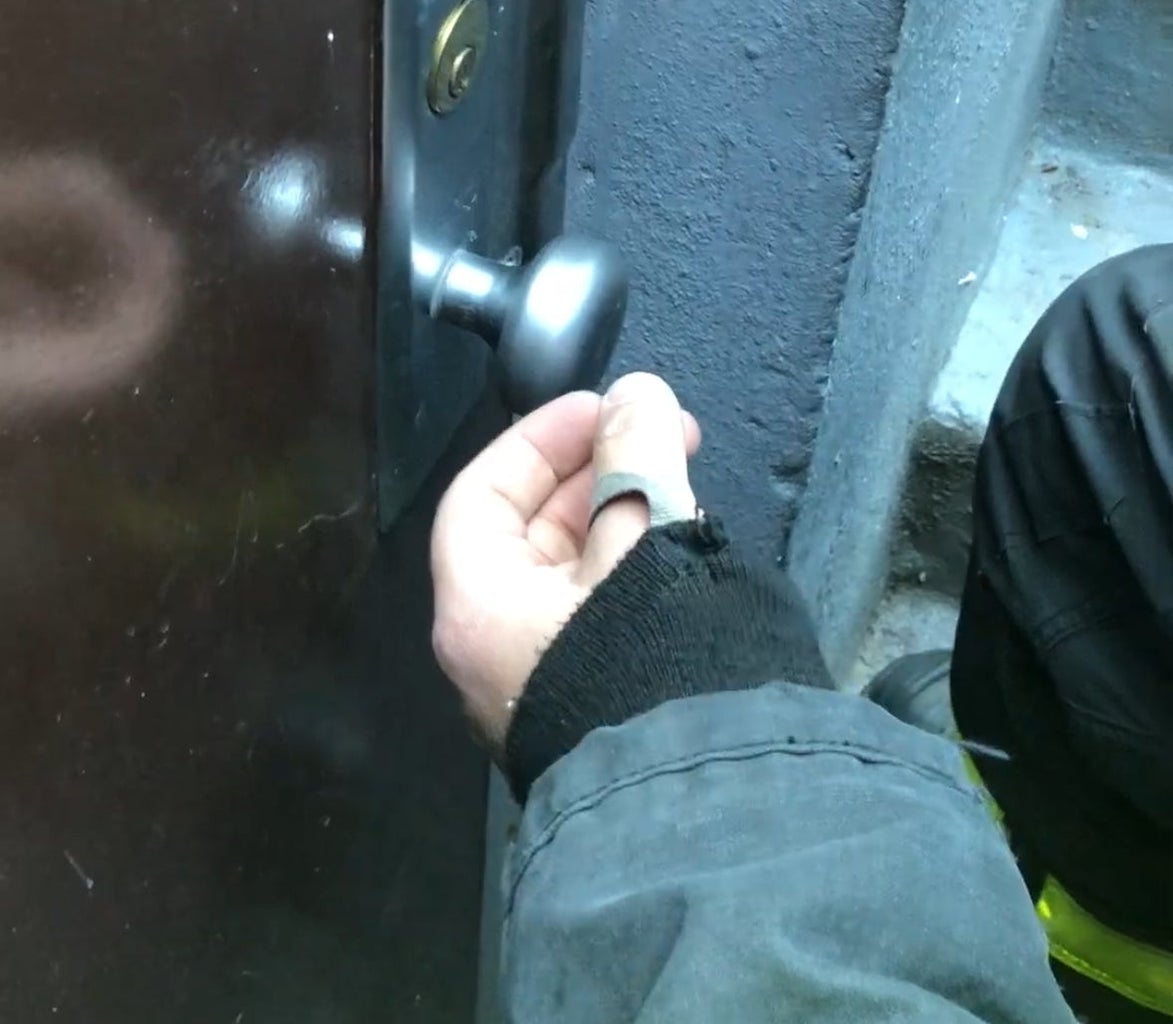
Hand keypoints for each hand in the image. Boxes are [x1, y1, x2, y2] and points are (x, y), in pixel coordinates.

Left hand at [431, 373, 700, 748]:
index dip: (540, 438)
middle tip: (663, 433)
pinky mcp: (590, 709)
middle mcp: (492, 652)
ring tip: (684, 480)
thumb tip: (636, 397)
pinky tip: (685, 544)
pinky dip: (632, 568)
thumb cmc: (652, 654)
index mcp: (478, 606)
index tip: (603, 405)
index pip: (484, 493)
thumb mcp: (646, 536)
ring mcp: (541, 687)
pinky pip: (595, 616)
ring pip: (569, 575)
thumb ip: (638, 454)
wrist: (704, 793)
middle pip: (528, 532)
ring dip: (622, 515)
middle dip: (595, 471)